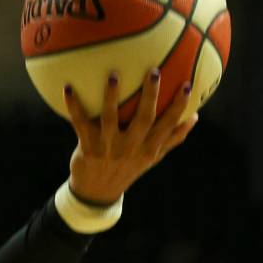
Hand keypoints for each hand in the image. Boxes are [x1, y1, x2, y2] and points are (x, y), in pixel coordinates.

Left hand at [64, 68, 198, 204]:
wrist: (97, 191)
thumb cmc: (128, 167)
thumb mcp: (152, 157)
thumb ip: (172, 138)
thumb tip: (195, 116)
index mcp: (149, 149)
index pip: (168, 125)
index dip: (178, 106)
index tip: (187, 86)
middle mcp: (130, 147)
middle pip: (143, 119)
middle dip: (150, 95)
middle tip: (154, 71)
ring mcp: (108, 147)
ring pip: (110, 118)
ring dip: (111, 96)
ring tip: (114, 75)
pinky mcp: (87, 146)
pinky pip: (79, 122)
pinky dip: (73, 106)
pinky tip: (68, 88)